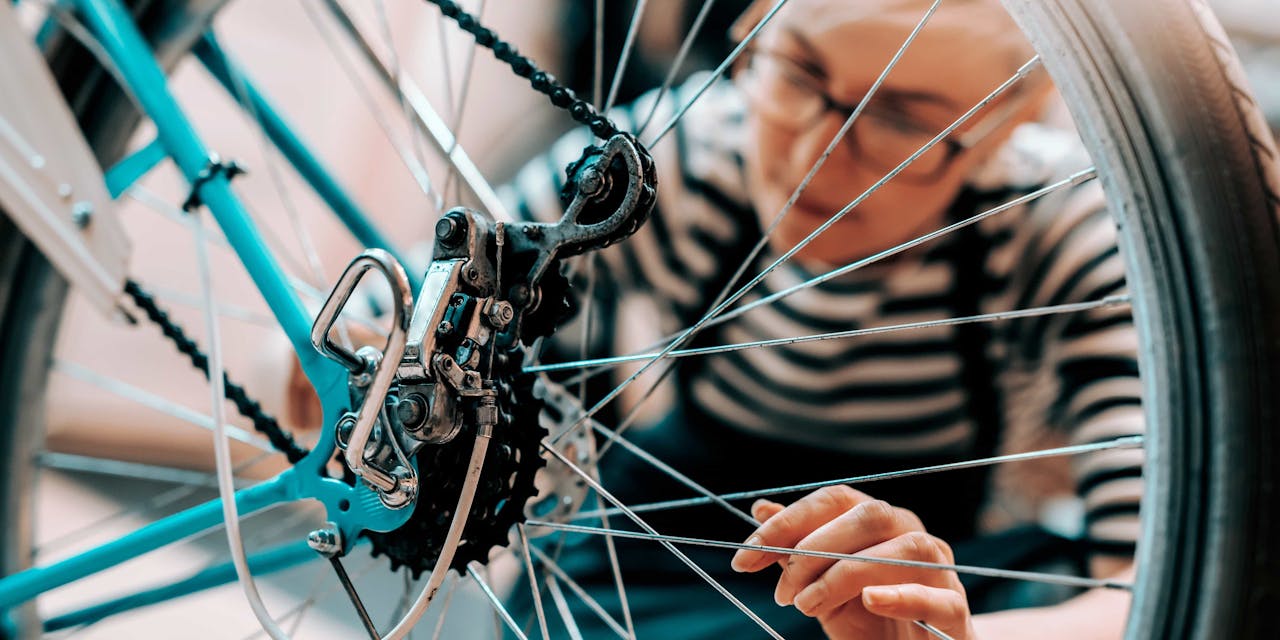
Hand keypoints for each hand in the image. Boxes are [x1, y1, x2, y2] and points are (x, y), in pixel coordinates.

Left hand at [730, 485, 974, 639]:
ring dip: (847, 573)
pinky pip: (936, 594)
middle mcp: (911, 534)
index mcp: (878, 521)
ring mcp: (939, 569)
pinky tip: (870, 600)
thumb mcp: (822, 586)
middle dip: (814, 548)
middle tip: (781, 590)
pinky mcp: (955, 610)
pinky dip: (902, 594)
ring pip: (904, 549)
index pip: (835, 499)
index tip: (745, 556)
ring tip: (808, 605)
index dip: (788, 521)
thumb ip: (797, 550)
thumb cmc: (868, 620)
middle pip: (869, 515)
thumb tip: (761, 507)